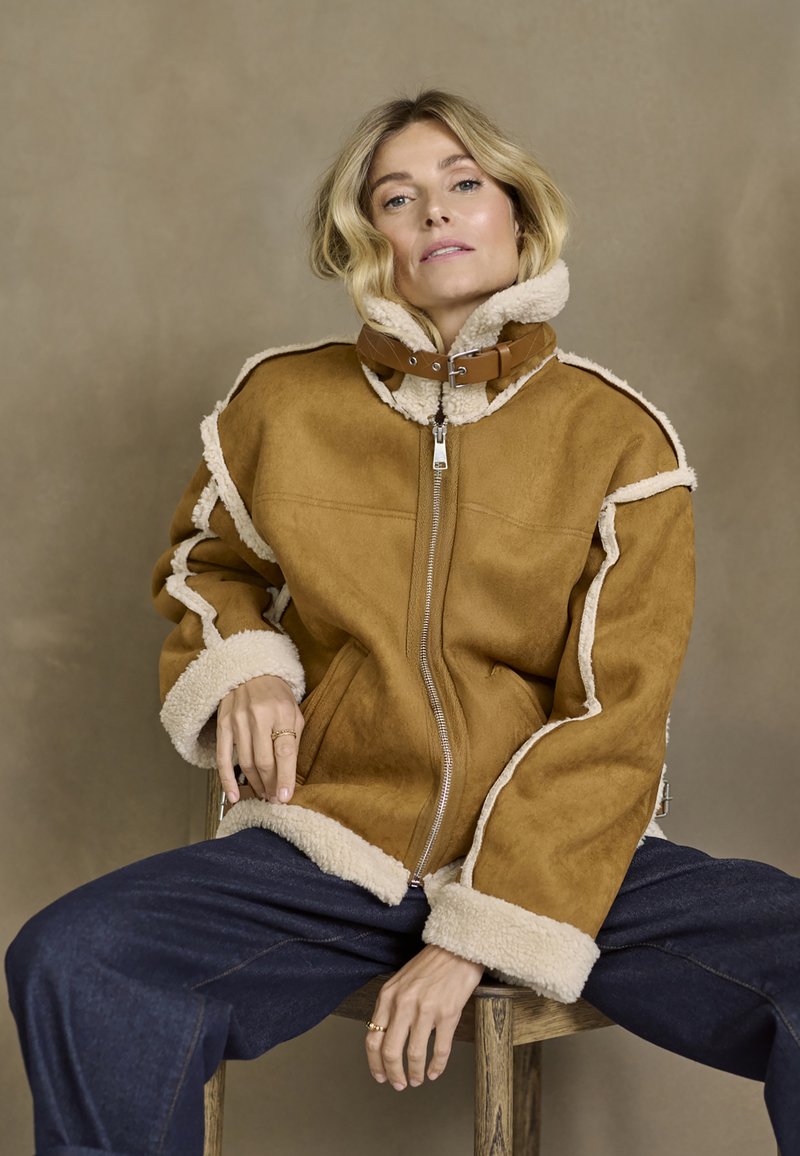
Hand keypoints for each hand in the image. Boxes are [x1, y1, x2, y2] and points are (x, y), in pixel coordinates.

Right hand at [216, 674, 304, 804]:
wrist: (250, 670)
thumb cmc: (277, 695)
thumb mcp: (294, 711)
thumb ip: (293, 740)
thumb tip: (289, 775)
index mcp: (282, 712)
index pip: (284, 752)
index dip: (286, 777)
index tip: (286, 797)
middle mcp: (258, 716)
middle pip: (264, 761)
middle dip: (271, 785)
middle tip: (275, 799)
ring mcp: (238, 720)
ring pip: (246, 762)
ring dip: (255, 784)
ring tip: (263, 794)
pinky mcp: (222, 725)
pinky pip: (223, 758)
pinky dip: (227, 780)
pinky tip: (234, 796)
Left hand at [364, 944, 483, 1089]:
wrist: (457, 948)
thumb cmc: (430, 964)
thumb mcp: (401, 982)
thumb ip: (391, 1006)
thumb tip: (386, 1038)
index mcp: (388, 996)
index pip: (373, 1038)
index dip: (375, 1063)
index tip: (380, 1076)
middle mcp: (404, 1004)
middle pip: (390, 1052)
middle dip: (393, 1074)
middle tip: (399, 1084)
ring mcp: (426, 1010)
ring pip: (414, 1054)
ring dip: (415, 1074)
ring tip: (417, 1080)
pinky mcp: (448, 1014)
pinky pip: (440, 1049)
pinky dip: (437, 1066)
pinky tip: (435, 1072)